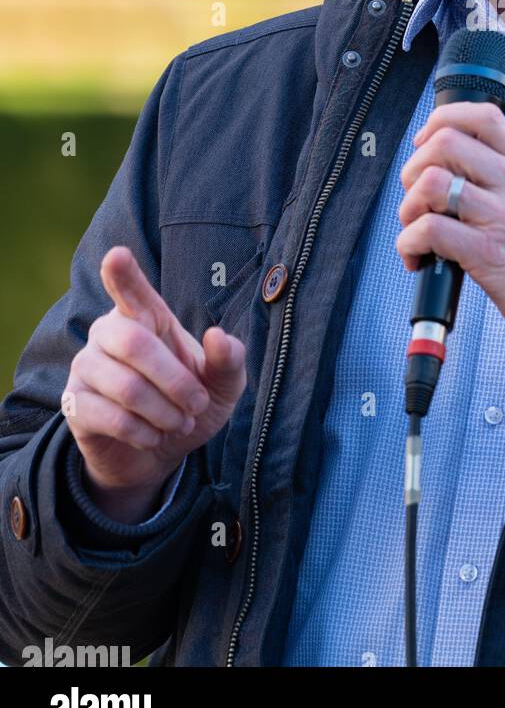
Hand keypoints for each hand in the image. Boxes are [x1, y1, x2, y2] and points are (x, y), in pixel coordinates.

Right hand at [61, 246, 246, 520]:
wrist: (158, 452)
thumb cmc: (191, 403)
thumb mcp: (223, 384)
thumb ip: (228, 359)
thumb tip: (217, 336)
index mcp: (146, 316)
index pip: (131, 289)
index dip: (123, 273)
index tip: (117, 255)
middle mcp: (109, 333)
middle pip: (135, 343)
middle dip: (176, 381)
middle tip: (197, 404)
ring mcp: (86, 366)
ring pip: (126, 386)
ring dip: (164, 413)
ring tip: (179, 422)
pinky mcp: (73, 404)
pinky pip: (111, 417)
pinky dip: (144, 433)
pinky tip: (153, 437)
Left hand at [397, 102, 504, 375]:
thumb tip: (456, 171)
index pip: (483, 115)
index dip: (442, 119)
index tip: (426, 143)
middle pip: (446, 141)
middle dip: (414, 166)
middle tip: (417, 196)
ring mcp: (502, 217)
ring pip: (432, 182)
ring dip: (408, 207)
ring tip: (416, 229)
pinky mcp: (487, 254)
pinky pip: (430, 229)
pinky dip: (409, 243)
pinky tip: (418, 258)